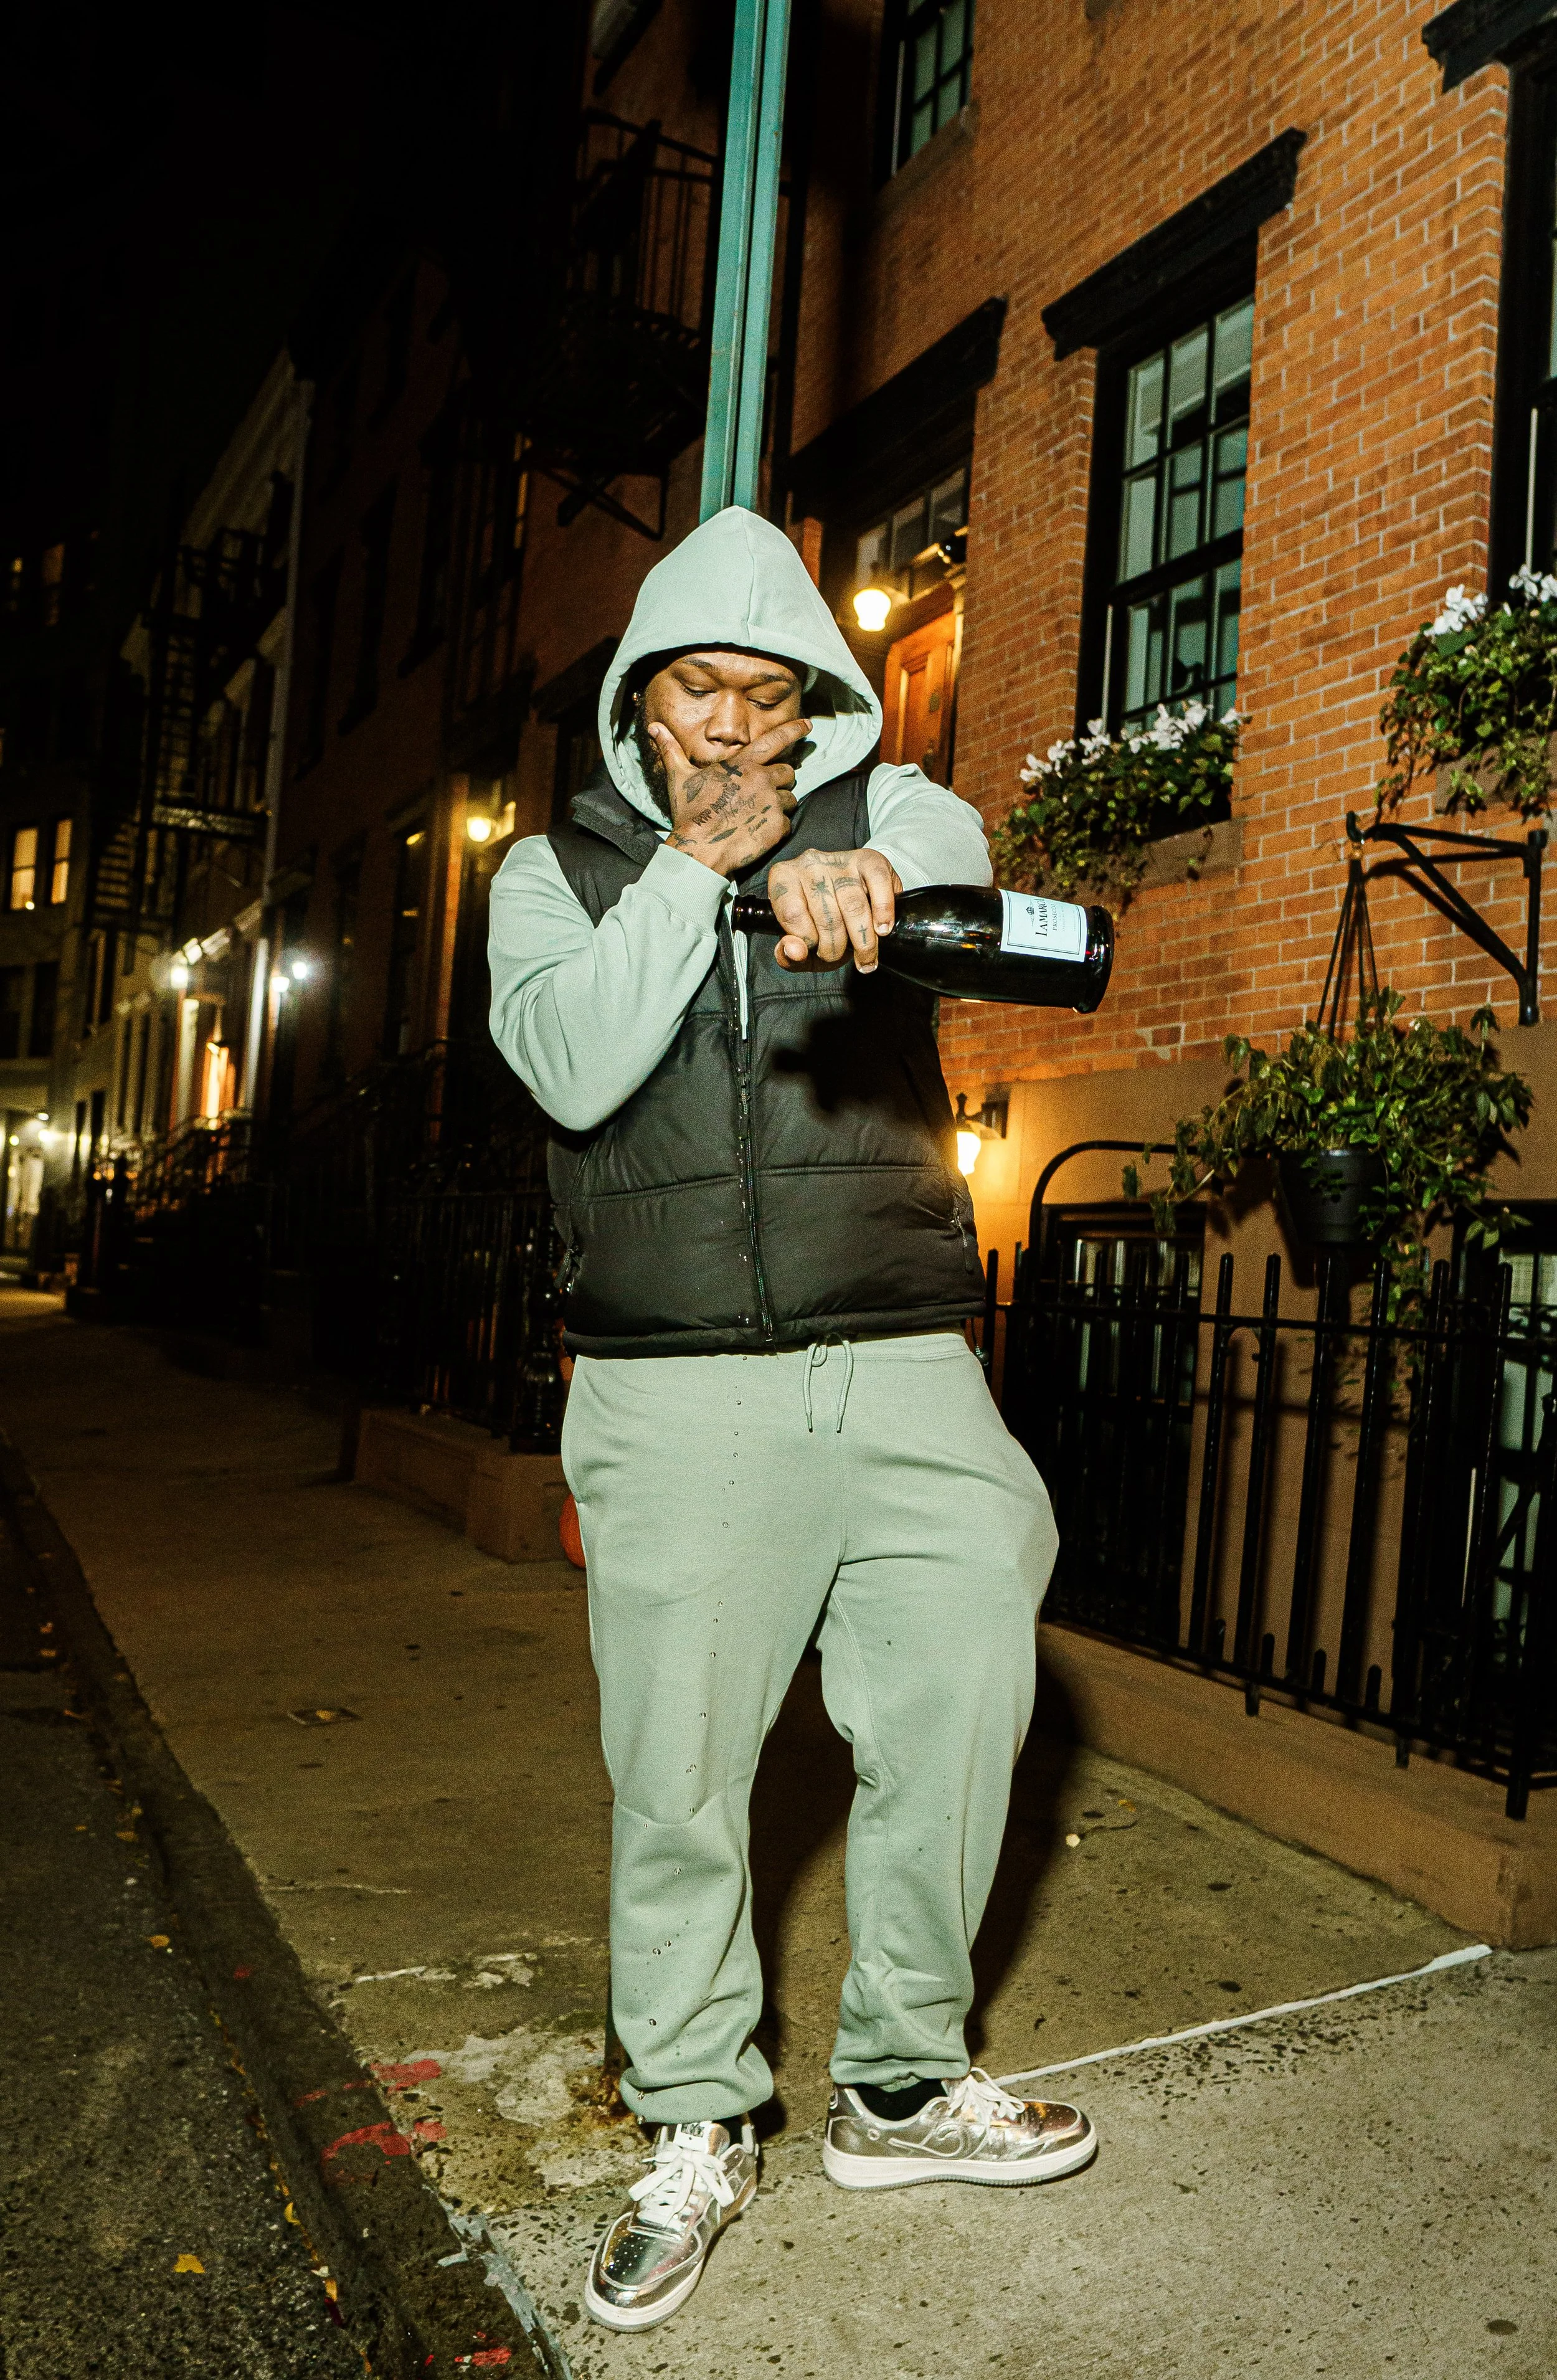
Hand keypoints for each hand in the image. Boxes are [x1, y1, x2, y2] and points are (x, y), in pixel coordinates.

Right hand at [651, 715, 810, 877]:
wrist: (699, 847)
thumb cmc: (689, 812)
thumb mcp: (679, 777)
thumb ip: (670, 749)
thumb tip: (654, 727)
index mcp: (744, 764)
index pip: (776, 739)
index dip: (794, 729)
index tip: (808, 724)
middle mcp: (763, 779)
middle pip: (788, 772)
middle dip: (780, 779)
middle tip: (763, 792)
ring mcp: (772, 803)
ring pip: (791, 798)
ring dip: (780, 803)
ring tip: (759, 813)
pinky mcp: (777, 826)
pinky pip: (787, 822)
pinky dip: (776, 827)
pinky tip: (758, 831)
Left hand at [766, 847, 901, 972]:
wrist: (851, 895)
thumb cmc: (820, 923)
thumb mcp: (799, 945)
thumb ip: (788, 955)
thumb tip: (795, 952)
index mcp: (784, 878)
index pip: (792, 914)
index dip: (807, 940)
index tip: (815, 950)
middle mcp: (810, 864)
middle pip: (827, 915)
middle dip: (835, 948)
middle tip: (840, 958)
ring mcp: (841, 860)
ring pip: (854, 906)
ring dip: (862, 941)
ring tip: (864, 956)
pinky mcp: (869, 859)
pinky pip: (879, 883)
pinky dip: (883, 911)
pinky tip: (882, 929)